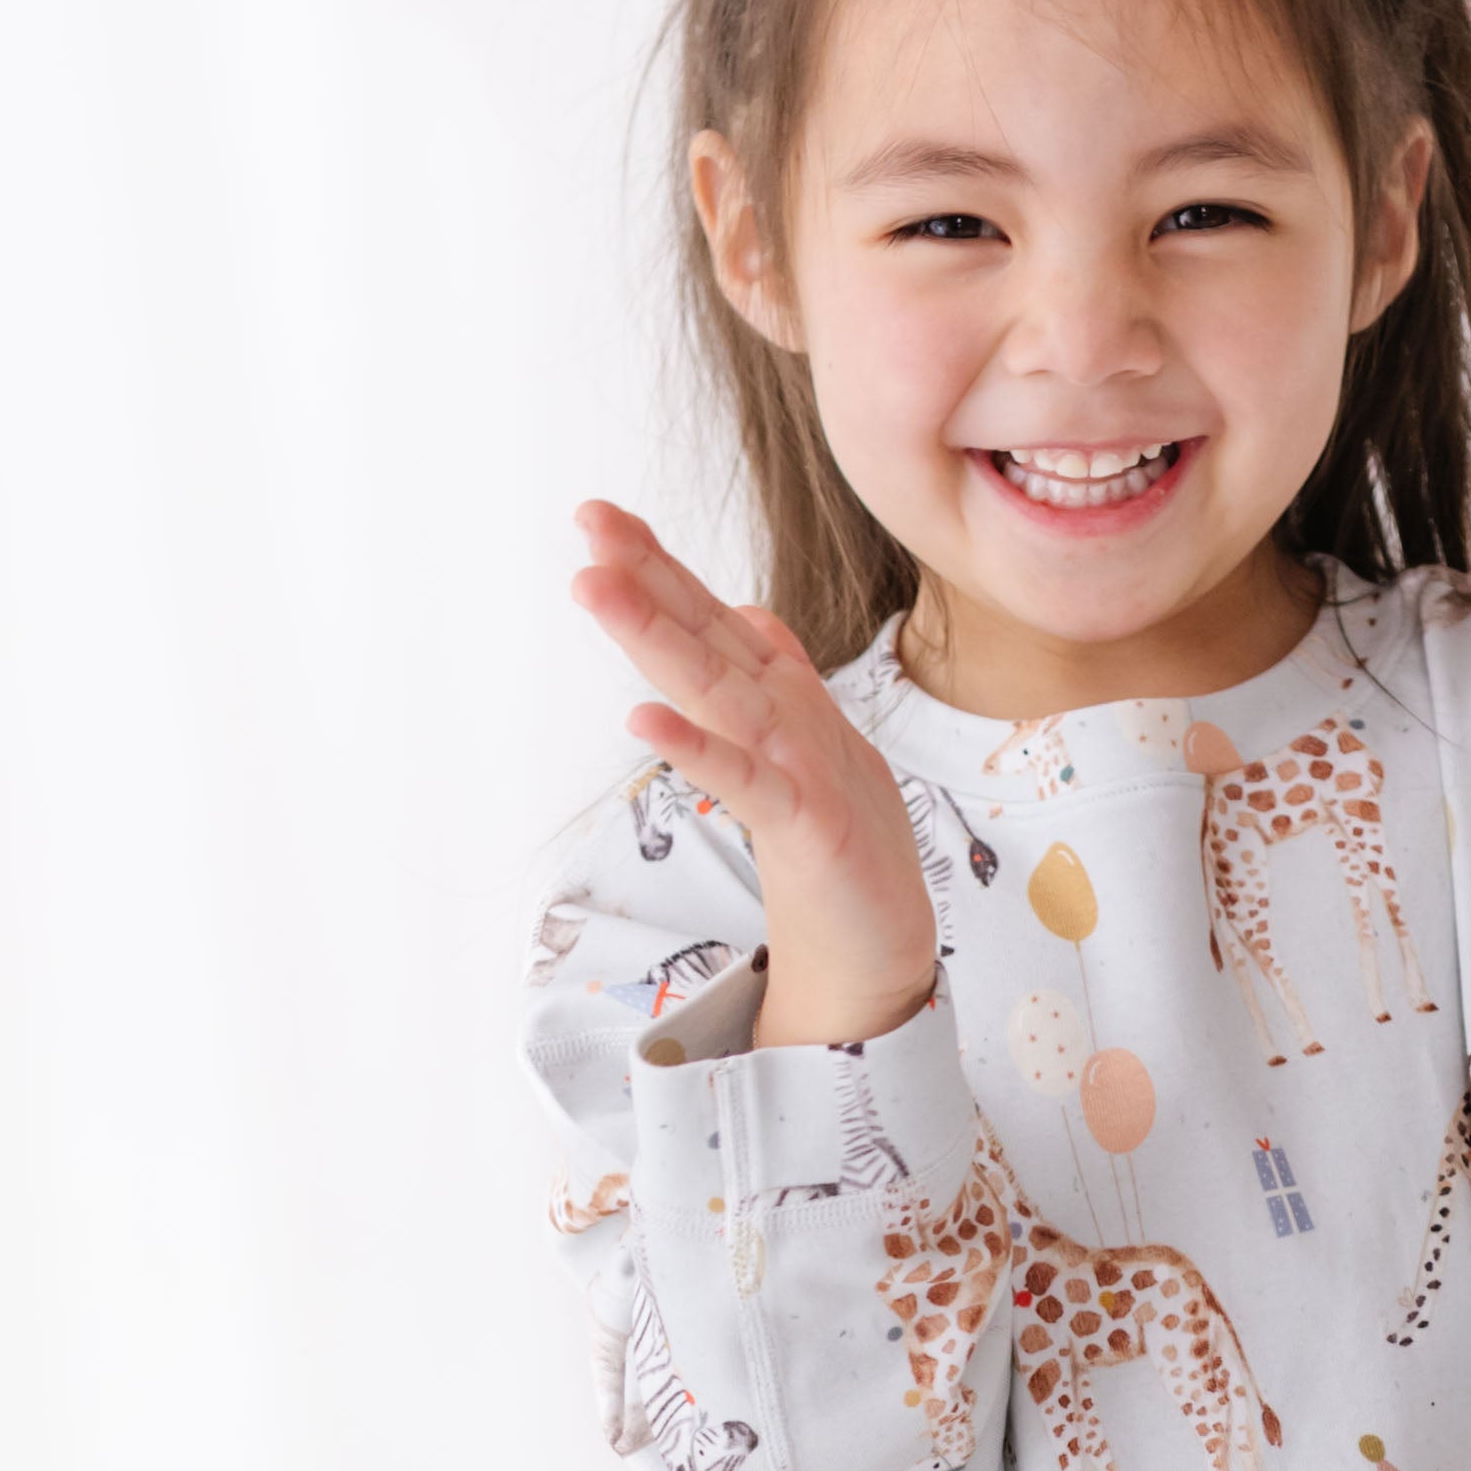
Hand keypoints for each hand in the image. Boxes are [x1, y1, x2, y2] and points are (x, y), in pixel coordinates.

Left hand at [567, 502, 938, 1043]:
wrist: (879, 953)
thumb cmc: (840, 856)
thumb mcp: (806, 752)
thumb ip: (777, 681)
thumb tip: (747, 616)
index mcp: (783, 702)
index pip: (711, 622)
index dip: (658, 569)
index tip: (600, 523)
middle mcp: (791, 719)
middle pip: (710, 635)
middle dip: (649, 574)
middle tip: (590, 517)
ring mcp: (801, 767)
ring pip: (720, 689)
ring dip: (657, 636)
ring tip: (598, 589)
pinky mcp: (809, 825)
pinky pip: (745, 782)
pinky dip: (699, 748)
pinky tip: (645, 718)